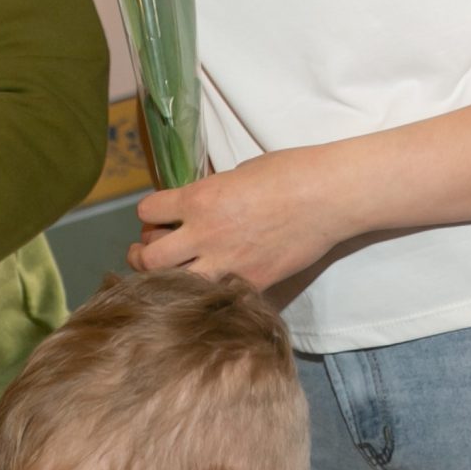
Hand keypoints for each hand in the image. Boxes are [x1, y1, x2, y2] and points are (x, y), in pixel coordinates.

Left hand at [128, 147, 349, 290]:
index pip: (147, 211)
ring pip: (172, 286)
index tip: (156, 217)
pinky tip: (206, 284)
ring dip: (163, 281)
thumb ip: (210, 194)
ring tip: (167, 275)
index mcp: (199, 199)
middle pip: (148, 259)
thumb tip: (194, 208)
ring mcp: (226, 264)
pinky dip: (203, 293)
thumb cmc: (289, 173)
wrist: (328, 196)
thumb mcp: (237, 173)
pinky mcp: (249, 284)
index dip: (149, 214)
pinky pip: (211, 296)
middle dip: (142, 255)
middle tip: (147, 252)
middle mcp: (205, 234)